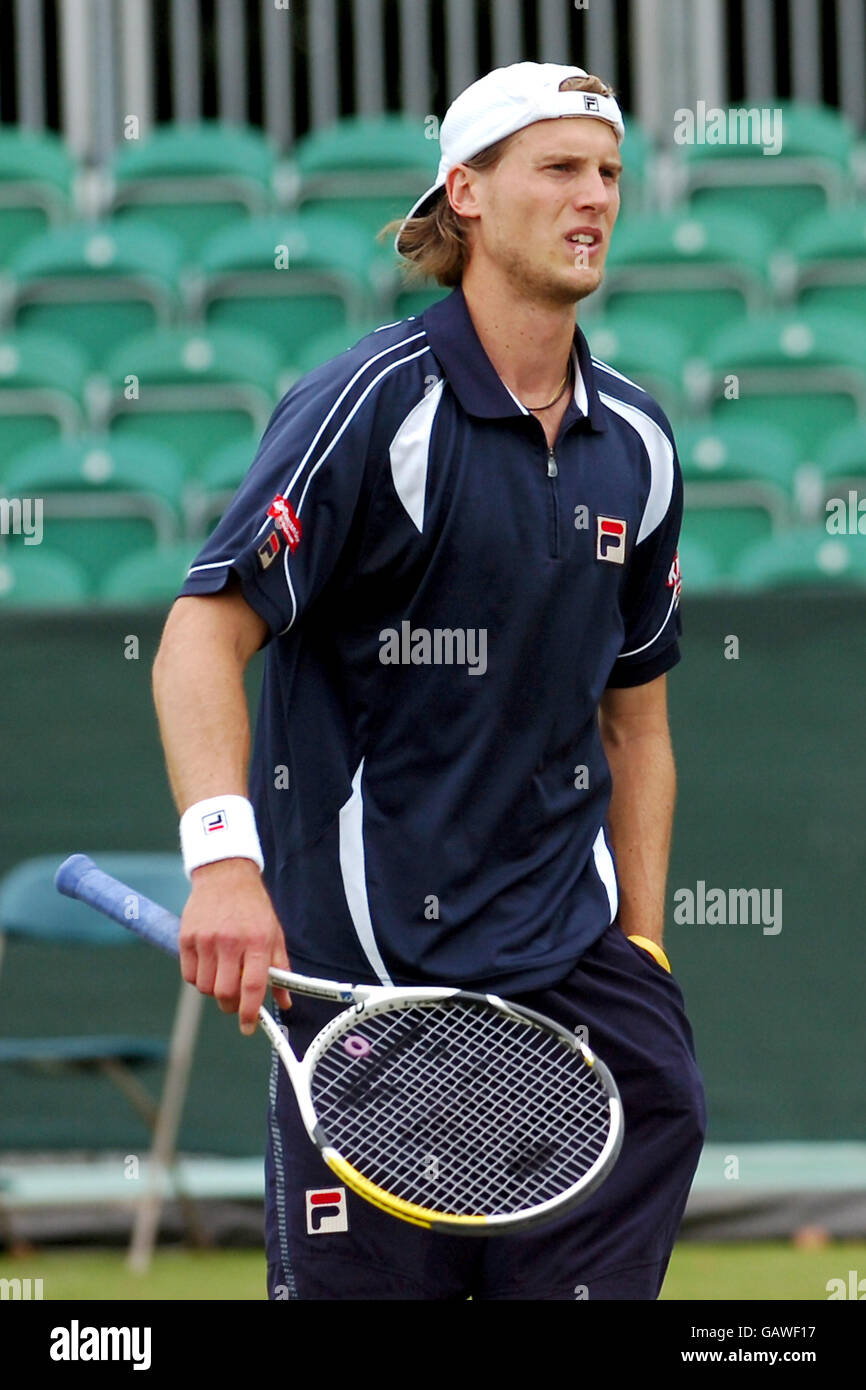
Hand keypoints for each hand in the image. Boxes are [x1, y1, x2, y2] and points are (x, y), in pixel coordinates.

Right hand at [179, 859, 290, 1033]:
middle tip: (236, 1002)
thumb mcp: (274, 934)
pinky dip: (198, 979)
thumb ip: (279, 969)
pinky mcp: (186, 937)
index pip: (253, 987)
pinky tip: (208, 967)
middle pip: (225, 992)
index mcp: (257, 941)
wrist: (225, 875)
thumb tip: (285, 1003)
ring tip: (223, 976)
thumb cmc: (253, 908)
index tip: (248, 1027)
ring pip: (205, 987)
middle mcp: (230, 941)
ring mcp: (205, 939)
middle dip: (231, 1005)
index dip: (250, 1013)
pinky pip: (189, 975)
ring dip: (214, 991)